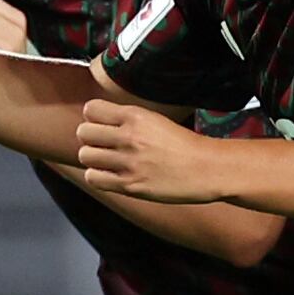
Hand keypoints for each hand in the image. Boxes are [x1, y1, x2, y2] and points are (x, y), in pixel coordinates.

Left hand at [73, 99, 227, 203]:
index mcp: (136, 116)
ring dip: (94, 159)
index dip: (95, 118)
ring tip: (109, 162)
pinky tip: (112, 176)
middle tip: (105, 146)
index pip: (91, 109)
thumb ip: (128, 121)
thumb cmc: (186, 146)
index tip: (104, 126)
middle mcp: (129, 137)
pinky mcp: (130, 184)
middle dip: (91, 139)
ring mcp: (128, 162)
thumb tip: (97, 124)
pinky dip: (98, 177)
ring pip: (85, 155)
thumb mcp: (157, 121)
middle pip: (83, 133)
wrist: (209, 169)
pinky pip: (93, 178)